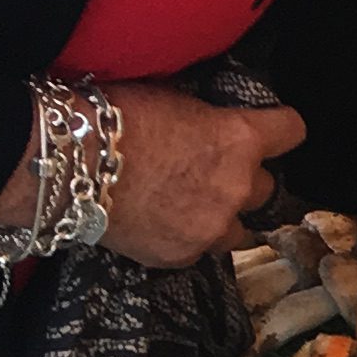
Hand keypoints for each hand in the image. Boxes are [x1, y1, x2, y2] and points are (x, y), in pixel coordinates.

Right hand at [98, 90, 307, 266]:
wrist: (65, 164)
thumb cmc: (112, 119)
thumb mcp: (175, 101)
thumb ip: (211, 122)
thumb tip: (218, 124)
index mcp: (240, 139)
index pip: (291, 131)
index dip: (280, 129)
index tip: (272, 131)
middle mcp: (237, 186)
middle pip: (266, 188)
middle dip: (244, 180)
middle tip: (211, 173)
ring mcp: (212, 226)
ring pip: (239, 229)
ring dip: (222, 217)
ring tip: (189, 207)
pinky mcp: (182, 255)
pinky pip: (199, 249)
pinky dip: (185, 238)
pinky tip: (158, 223)